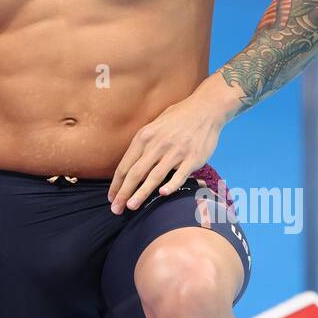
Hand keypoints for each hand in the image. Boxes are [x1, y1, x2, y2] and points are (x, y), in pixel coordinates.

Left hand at [108, 91, 225, 213]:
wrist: (205, 108)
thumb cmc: (177, 118)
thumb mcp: (154, 126)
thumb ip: (143, 145)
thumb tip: (130, 167)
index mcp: (144, 136)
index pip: (125, 165)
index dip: (116, 184)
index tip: (111, 197)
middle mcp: (157, 145)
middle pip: (136, 173)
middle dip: (123, 193)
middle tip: (115, 209)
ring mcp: (176, 152)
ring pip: (154, 177)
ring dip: (141, 193)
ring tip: (131, 207)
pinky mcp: (193, 158)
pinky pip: (180, 175)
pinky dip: (171, 185)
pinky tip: (162, 194)